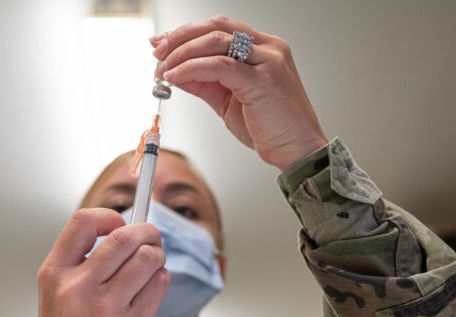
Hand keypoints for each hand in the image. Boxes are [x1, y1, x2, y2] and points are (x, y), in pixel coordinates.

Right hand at [34, 208, 169, 316]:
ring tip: (151, 263)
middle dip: (147, 232)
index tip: (119, 223)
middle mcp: (79, 287)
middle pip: (125, 237)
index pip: (83, 222)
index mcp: (55, 272)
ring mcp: (107, 306)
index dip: (108, 216)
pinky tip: (150, 286)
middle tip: (150, 238)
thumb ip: (81, 258)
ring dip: (157, 255)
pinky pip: (160, 283)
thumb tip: (123, 229)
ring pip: (148, 258)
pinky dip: (161, 277)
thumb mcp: (56, 290)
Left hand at [152, 16, 327, 170]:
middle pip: (216, 27)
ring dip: (181, 53)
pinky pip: (218, 66)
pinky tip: (175, 77)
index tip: (163, 43)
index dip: (188, 32)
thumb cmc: (271, 128)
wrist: (297, 150)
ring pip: (215, 42)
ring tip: (162, 69)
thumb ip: (205, 83)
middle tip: (157, 51)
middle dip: (180, 37)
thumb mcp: (229, 100)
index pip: (220, 28)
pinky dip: (191, 68)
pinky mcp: (262, 80)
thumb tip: (175, 73)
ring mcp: (268, 62)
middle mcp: (269, 49)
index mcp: (265, 48)